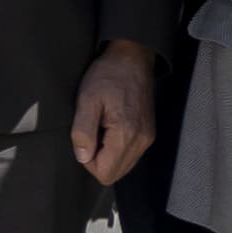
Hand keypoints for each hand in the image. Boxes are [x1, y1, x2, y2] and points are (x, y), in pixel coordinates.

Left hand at [71, 39, 158, 188]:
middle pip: (115, 174)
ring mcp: (147, 138)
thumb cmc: (107, 76)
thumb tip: (82, 157)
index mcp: (126, 135)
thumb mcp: (87, 100)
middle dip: (98, 161)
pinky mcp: (148, 134)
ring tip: (101, 128)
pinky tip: (111, 129)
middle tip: (92, 133)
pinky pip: (130, 156)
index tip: (85, 138)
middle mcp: (141, 142)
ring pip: (123, 167)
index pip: (105, 173)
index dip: (88, 162)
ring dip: (108, 155)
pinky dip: (117, 150)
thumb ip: (83, 131)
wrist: (132, 58)